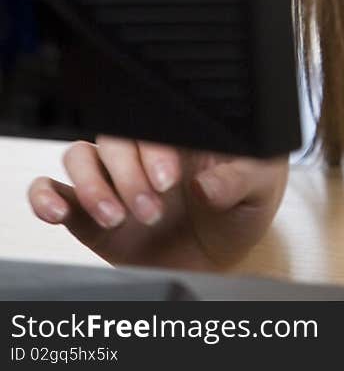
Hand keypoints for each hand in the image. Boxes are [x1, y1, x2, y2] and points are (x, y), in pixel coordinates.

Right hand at [27, 136, 288, 271]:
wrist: (222, 259)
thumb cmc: (242, 206)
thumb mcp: (263, 186)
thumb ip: (243, 177)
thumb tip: (209, 183)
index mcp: (181, 132)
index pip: (153, 118)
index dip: (154, 146)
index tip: (170, 178)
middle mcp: (142, 150)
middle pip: (114, 137)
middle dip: (129, 175)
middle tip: (153, 209)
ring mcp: (113, 178)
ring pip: (80, 156)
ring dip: (91, 186)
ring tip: (116, 218)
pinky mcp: (89, 213)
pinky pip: (53, 190)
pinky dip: (45, 196)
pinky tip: (57, 210)